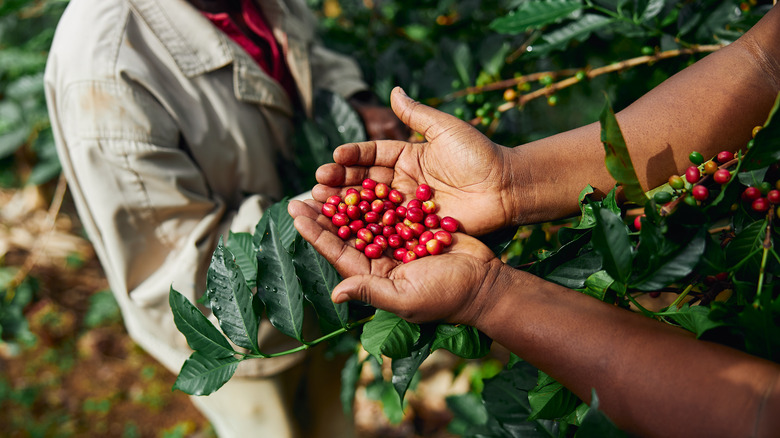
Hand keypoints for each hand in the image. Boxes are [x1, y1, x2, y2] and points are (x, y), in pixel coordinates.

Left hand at [288, 199, 506, 325]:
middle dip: (325, 213)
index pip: (337, 252)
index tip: (296, 213)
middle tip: (304, 192)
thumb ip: (371, 292)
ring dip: (347, 200)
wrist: (485, 282)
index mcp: (373, 276)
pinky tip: (362, 177)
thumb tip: (335, 294)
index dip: (316, 233)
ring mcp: (398, 242)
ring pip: (366, 217)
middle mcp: (381, 259)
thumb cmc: (447, 296)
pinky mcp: (415, 227)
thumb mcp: (406, 298)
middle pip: (347, 232)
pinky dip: (376, 194)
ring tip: (328, 180)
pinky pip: (391, 208)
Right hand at [318, 87, 523, 235]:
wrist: (506, 187)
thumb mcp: (446, 129)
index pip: (373, 155)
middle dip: (340, 182)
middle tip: (317, 184)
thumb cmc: (479, 154)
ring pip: (372, 206)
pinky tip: (346, 229)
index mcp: (409, 157)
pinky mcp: (417, 228)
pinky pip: (389, 228)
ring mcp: (409, 207)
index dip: (353, 156)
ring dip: (346, 206)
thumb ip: (417, 114)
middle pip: (366, 182)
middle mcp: (404, 182)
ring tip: (321, 203)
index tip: (334, 156)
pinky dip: (368, 229)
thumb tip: (394, 90)